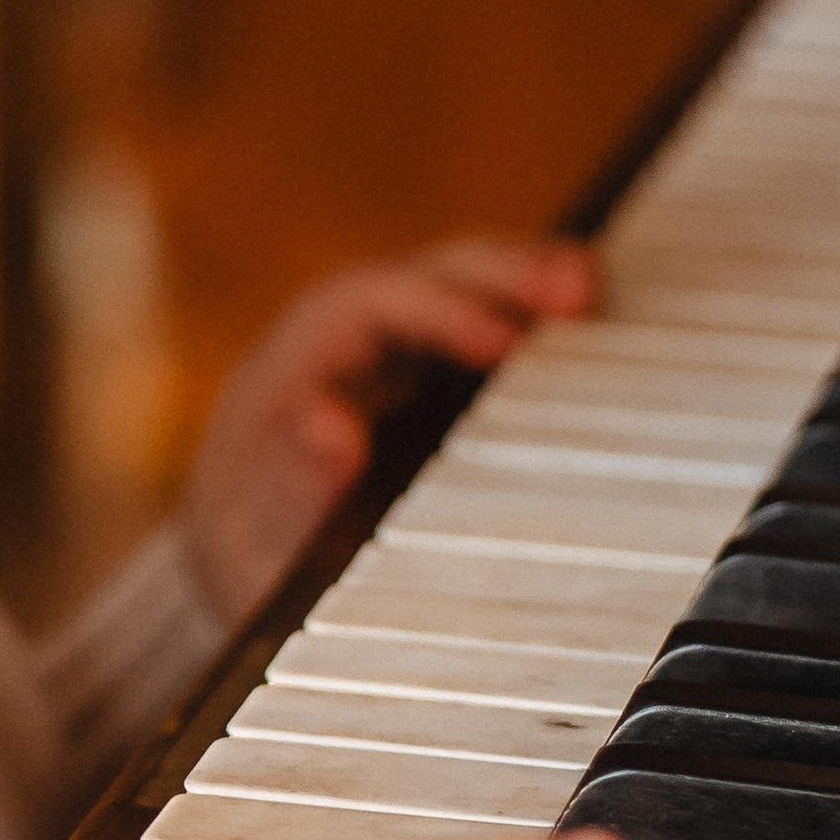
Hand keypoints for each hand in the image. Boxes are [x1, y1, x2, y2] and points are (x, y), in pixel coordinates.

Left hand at [180, 235, 592, 626]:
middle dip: (496, 273)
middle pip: (420, 278)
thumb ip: (293, 482)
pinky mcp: (415, 372)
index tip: (503, 343)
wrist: (248, 565)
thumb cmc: (254, 551)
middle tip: (576, 289)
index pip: (365, 307)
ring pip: (454, 290)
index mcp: (290, 367)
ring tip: (591, 289)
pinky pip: (472, 323)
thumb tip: (328, 425)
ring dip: (521, 284)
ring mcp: (377, 350)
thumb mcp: (262, 532)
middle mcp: (333, 342)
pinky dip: (524, 317)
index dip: (436, 311)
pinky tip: (583, 322)